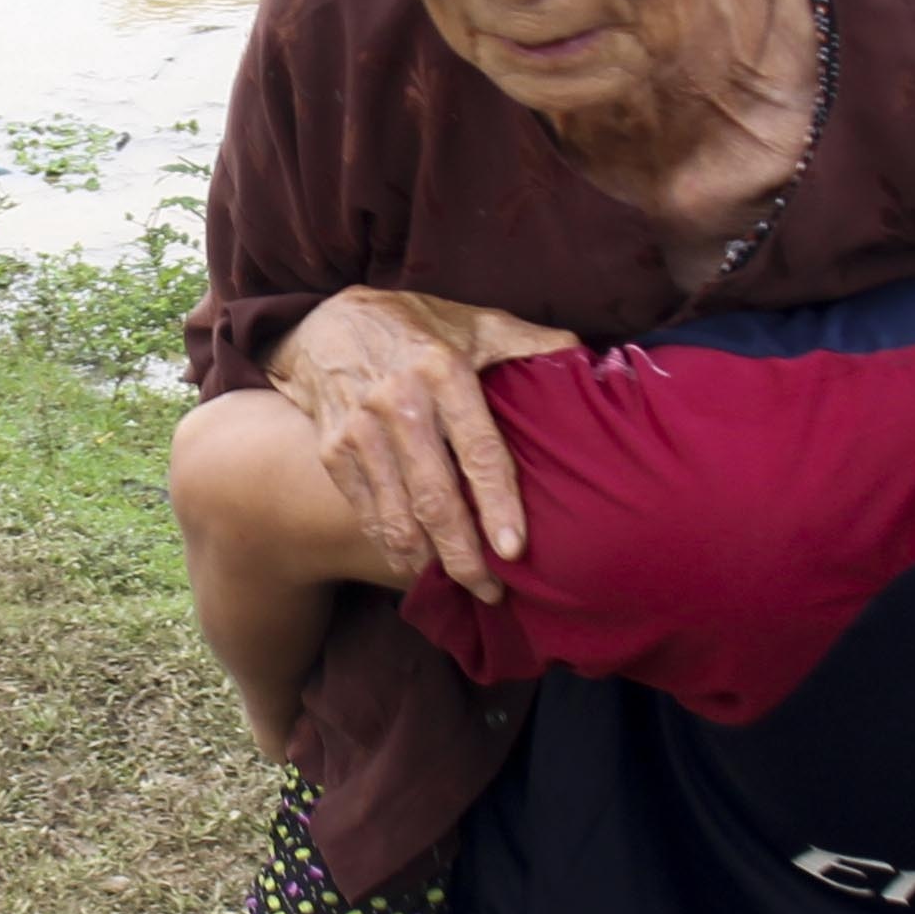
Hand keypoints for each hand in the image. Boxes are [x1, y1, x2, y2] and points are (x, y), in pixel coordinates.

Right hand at [262, 287, 574, 603]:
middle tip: (490, 591)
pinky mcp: (332, 451)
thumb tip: (587, 359)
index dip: (498, 503)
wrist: (326, 322)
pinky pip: (365, 512)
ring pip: (396, 515)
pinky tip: (414, 564)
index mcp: (443, 370)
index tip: (514, 549)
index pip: (478, 449)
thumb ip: (528, 342)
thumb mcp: (474, 322)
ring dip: (426, 561)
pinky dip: (390, 545)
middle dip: (462, 554)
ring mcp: (359, 431)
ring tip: (456, 587)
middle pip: (435, 497)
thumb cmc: (417, 326)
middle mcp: (398, 403)